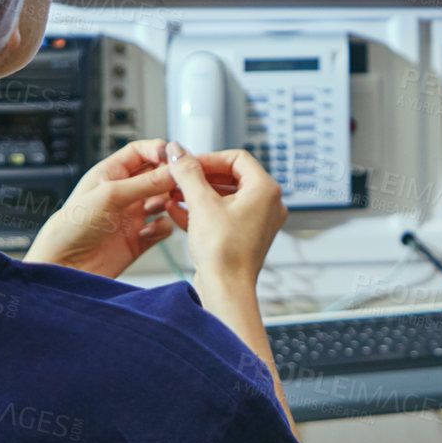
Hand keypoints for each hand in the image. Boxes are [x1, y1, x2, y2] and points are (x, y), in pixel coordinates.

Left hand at [23, 138, 177, 277]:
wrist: (65, 267)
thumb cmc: (72, 227)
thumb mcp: (110, 196)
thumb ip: (145, 182)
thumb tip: (175, 170)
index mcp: (111, 174)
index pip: (141, 152)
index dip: (159, 151)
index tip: (174, 157)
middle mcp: (124, 192)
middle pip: (158, 175)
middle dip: (170, 178)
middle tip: (180, 182)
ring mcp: (133, 215)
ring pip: (165, 200)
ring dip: (168, 202)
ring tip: (160, 207)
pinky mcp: (140, 238)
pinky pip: (164, 227)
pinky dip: (162, 227)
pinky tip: (148, 232)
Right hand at [156, 142, 286, 289]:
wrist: (226, 291)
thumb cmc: (223, 253)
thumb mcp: (201, 203)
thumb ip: (188, 172)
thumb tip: (178, 151)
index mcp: (266, 190)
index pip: (236, 158)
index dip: (208, 158)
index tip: (187, 162)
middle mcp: (267, 204)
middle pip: (231, 176)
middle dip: (200, 177)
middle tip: (178, 177)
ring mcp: (257, 222)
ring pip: (225, 197)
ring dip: (197, 193)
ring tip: (173, 193)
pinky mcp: (244, 237)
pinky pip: (223, 215)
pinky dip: (202, 211)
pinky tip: (177, 211)